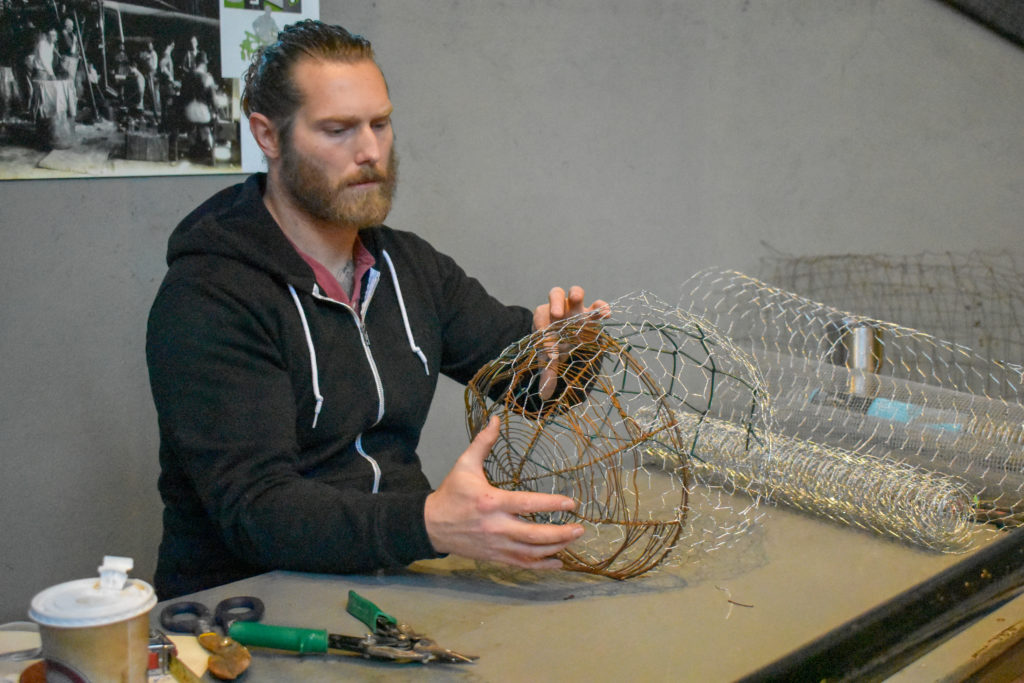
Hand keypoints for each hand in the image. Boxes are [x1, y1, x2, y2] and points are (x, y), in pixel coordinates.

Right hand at [424, 417, 583, 568]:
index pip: (526, 504)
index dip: (551, 504)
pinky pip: (522, 564)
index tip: (571, 503)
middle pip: (534, 535)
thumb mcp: (464, 465)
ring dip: (556, 548)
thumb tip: (496, 419)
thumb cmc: (451, 494)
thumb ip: (482, 442)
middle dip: (561, 533)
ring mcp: (496, 545)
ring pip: (531, 552)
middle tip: (581, 528)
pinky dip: (542, 565)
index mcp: (491, 502)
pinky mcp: (495, 556)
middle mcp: (496, 527)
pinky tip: (558, 562)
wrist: (430, 525)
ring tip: (574, 539)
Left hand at [533, 286, 608, 398]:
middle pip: (555, 294)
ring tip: (579, 303)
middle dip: (556, 302)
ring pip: (575, 292)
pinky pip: (597, 305)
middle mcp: (559, 308)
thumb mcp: (550, 360)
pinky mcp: (592, 312)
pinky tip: (606, 315)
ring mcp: (576, 308)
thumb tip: (544, 395)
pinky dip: (601, 307)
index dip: (544, 329)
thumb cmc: (554, 348)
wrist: (566, 342)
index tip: (551, 351)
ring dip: (576, 296)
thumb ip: (547, 373)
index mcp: (544, 316)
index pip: (541, 317)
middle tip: (558, 315)